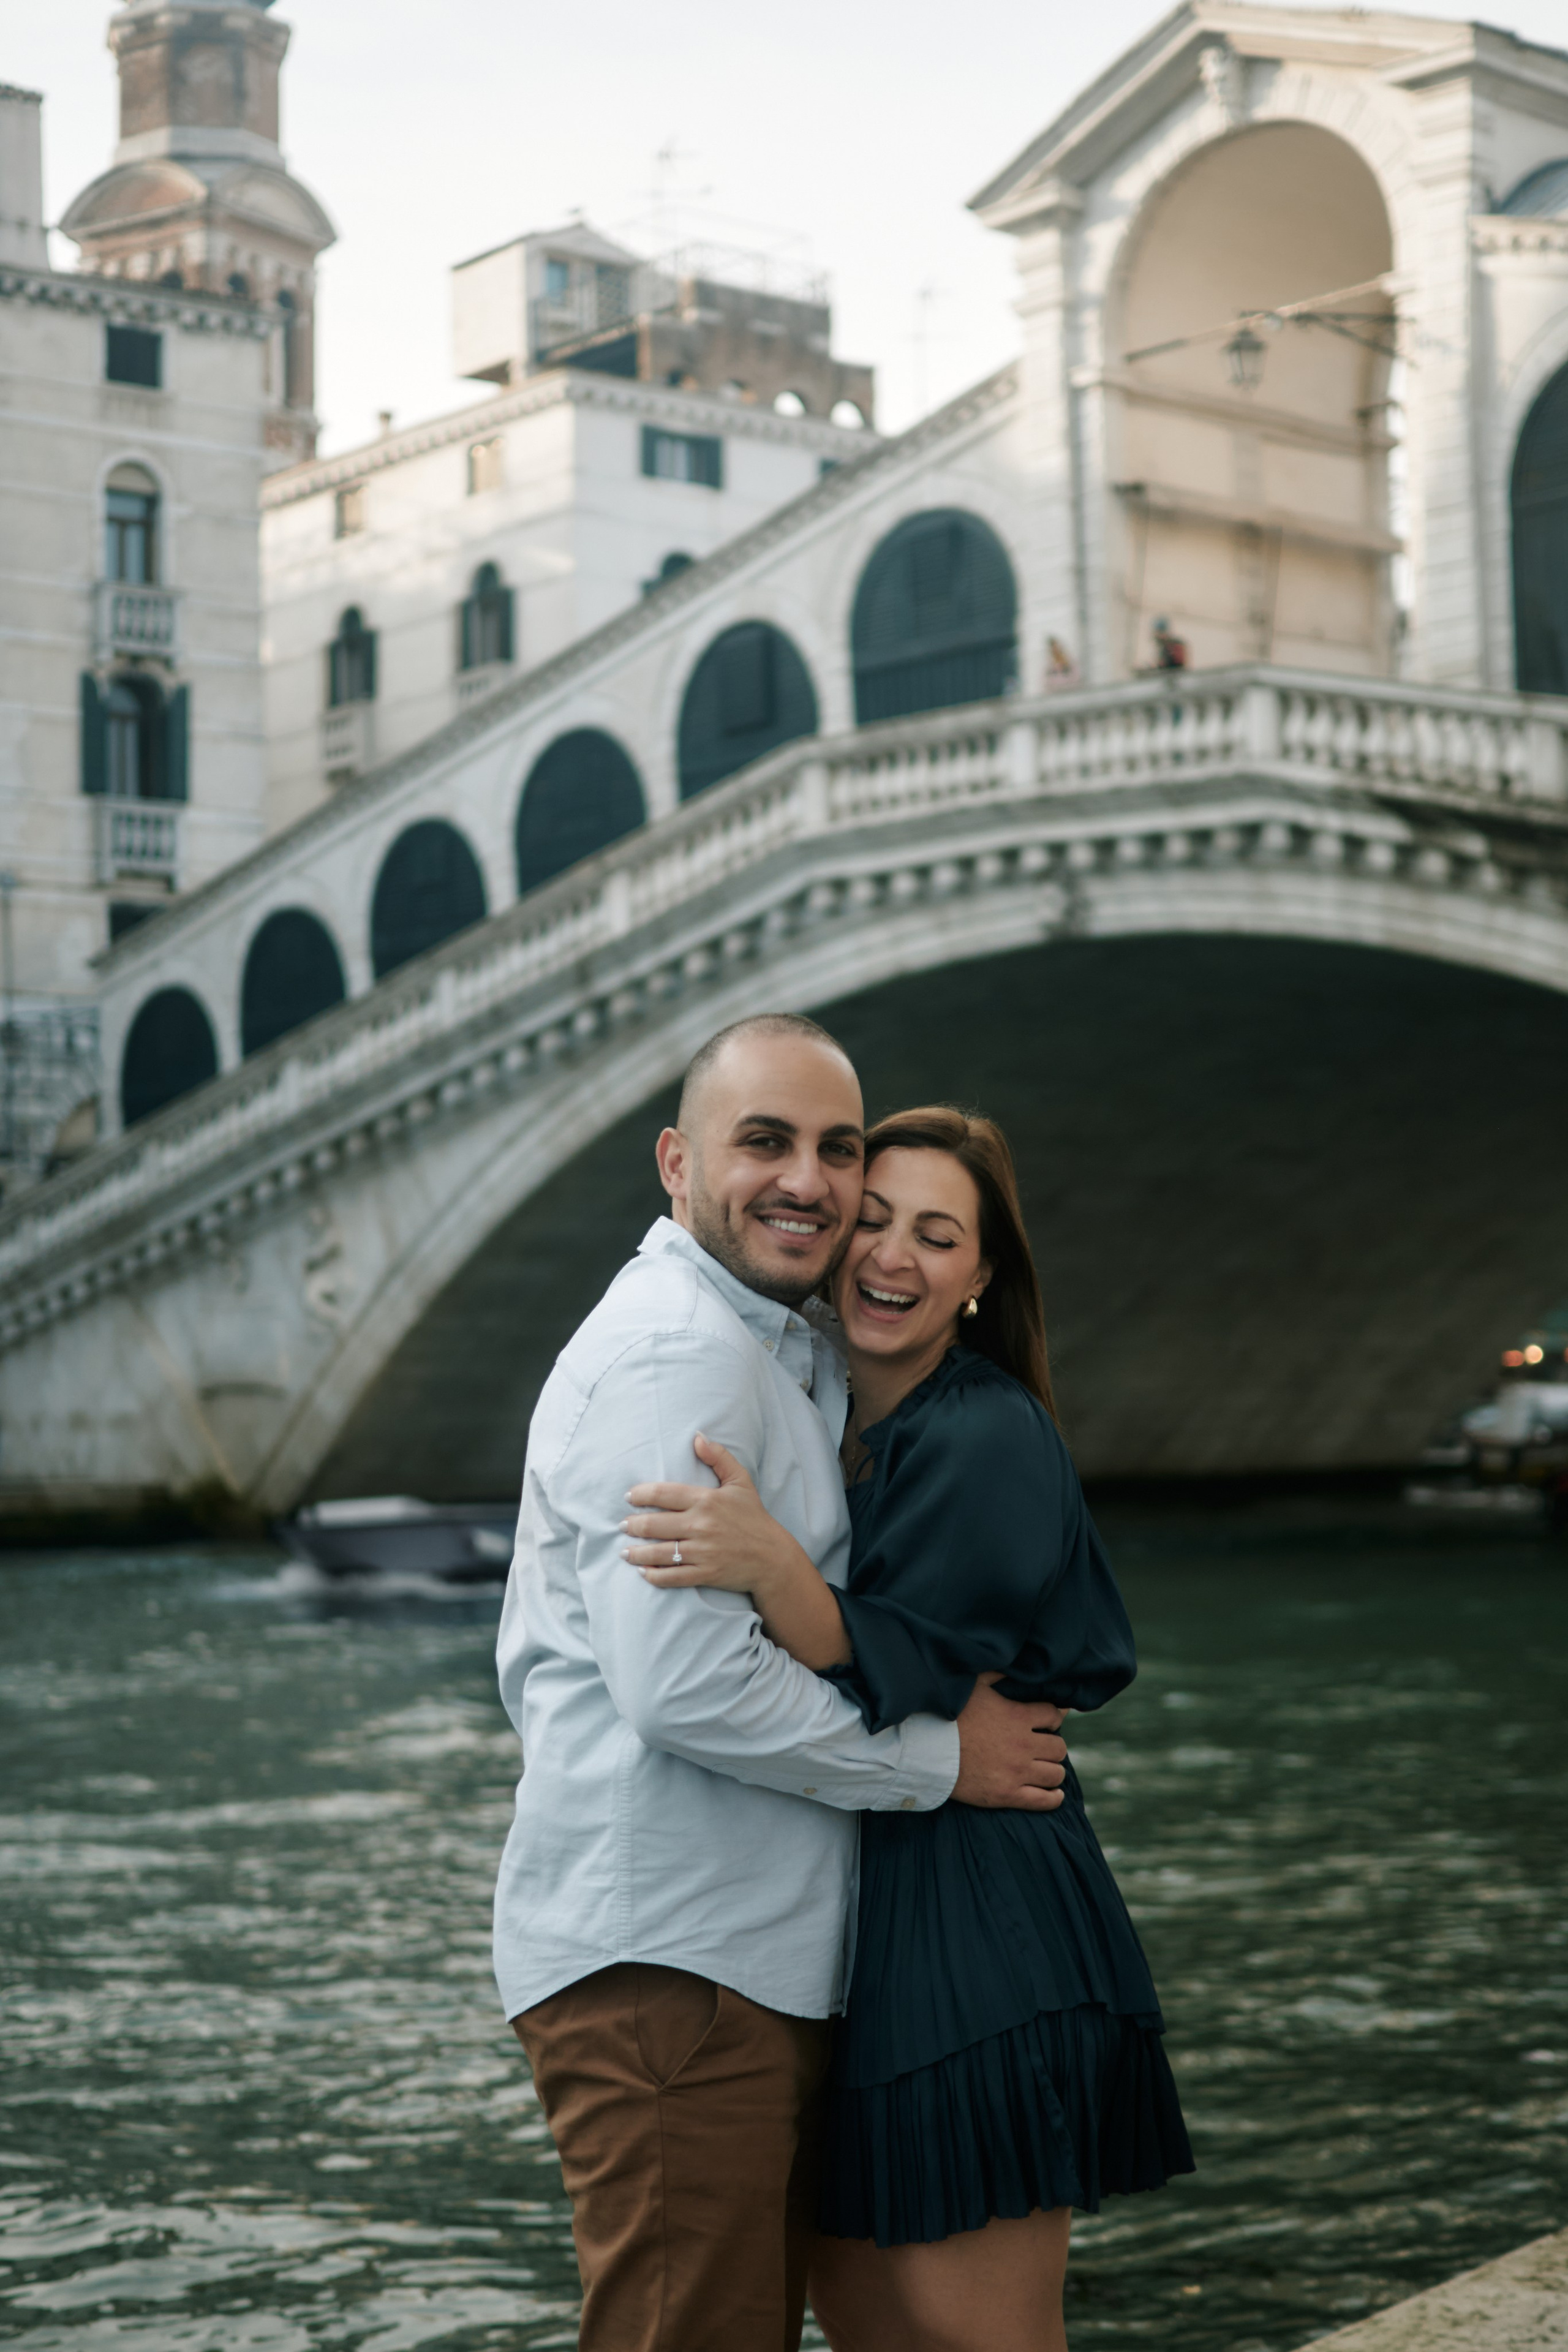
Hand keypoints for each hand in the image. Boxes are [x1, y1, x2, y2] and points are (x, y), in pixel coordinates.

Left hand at [624, 1435, 808, 1600]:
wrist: (772, 1557)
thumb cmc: (754, 1517)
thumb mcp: (740, 1482)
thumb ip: (719, 1457)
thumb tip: (697, 1437)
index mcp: (706, 1500)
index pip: (662, 1494)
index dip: (640, 1494)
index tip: (629, 1497)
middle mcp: (700, 1525)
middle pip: (654, 1524)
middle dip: (632, 1525)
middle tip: (622, 1525)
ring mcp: (702, 1552)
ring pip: (658, 1553)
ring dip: (636, 1553)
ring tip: (625, 1551)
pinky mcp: (705, 1574)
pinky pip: (672, 1577)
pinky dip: (654, 1576)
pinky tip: (643, 1572)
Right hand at [952, 1673, 1068, 1811]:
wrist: (928, 1750)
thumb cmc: (949, 1715)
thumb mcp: (974, 1685)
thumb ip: (996, 1674)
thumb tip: (1011, 1665)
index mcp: (1017, 1716)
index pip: (1053, 1715)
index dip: (1054, 1716)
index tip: (1048, 1720)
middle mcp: (1023, 1744)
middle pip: (1059, 1747)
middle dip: (1053, 1745)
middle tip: (1043, 1746)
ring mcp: (1016, 1771)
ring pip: (1055, 1774)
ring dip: (1053, 1770)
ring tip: (1046, 1768)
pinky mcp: (1007, 1794)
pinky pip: (1043, 1801)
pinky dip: (1053, 1797)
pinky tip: (1054, 1793)